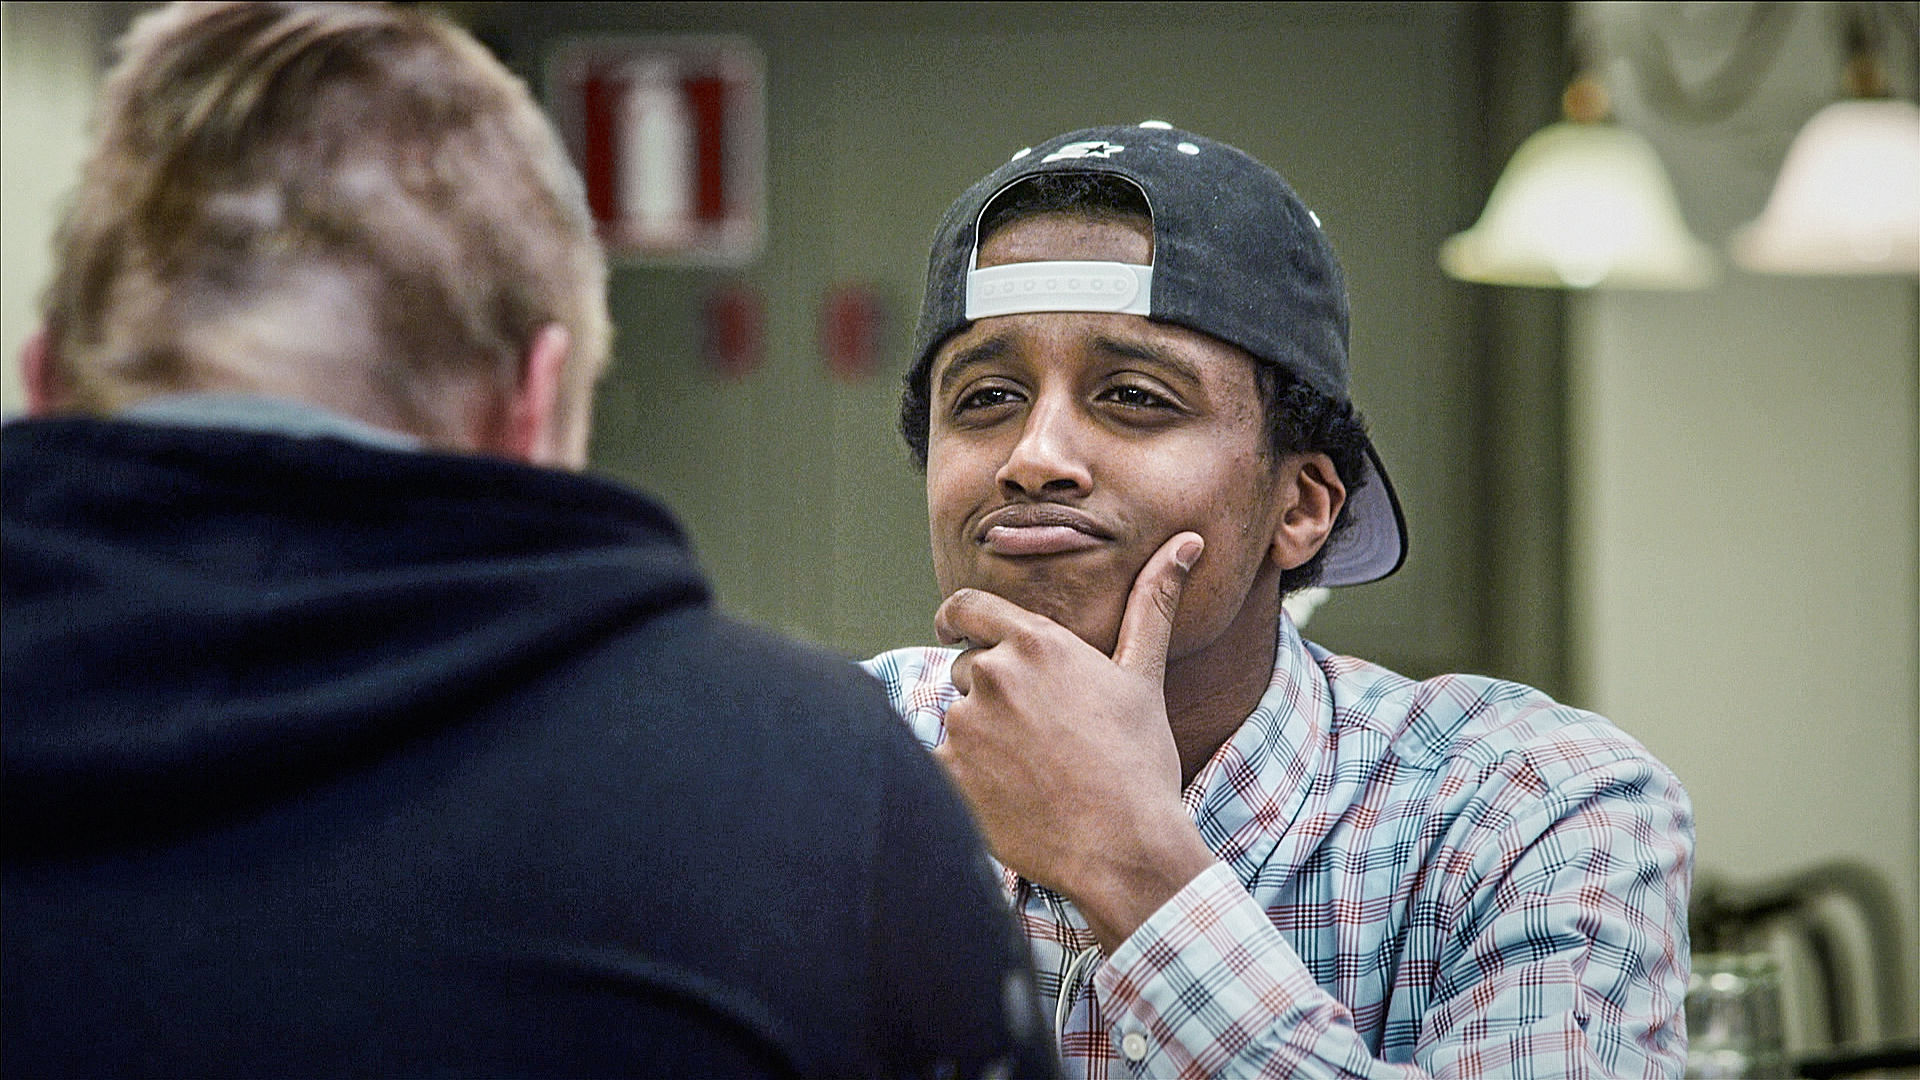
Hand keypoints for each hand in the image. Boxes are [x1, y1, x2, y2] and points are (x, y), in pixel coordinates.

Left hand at [933, 532, 1218, 950]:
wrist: (1124, 847)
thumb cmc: (1139, 760)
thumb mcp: (1143, 676)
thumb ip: (1152, 604)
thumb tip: (1188, 542)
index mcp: (1036, 642)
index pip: (966, 607)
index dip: (956, 618)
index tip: (952, 629)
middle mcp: (993, 674)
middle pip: (966, 670)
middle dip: (990, 694)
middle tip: (1038, 735)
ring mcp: (965, 724)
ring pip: (955, 719)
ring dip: (980, 738)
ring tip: (1030, 772)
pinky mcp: (948, 773)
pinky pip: (938, 763)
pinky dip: (963, 778)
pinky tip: (1005, 798)